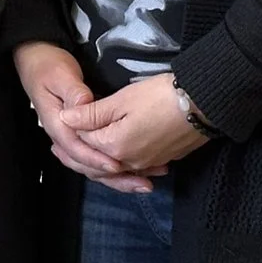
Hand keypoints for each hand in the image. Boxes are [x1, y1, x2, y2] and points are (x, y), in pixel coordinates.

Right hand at [14, 41, 153, 193]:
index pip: (76, 149)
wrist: (36, 62)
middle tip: (141, 184)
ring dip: (118, 177)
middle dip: (114, 177)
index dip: (96, 159)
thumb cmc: (48, 66)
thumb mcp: (60, 75)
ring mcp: (72, 137)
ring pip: (93, 165)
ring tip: (143, 183)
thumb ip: (73, 92)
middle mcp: (64, 136)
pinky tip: (134, 171)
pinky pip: (96, 156)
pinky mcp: (80, 135)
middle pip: (87, 165)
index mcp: (57, 124)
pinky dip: (114, 166)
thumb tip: (84, 106)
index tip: (117, 165)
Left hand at [64, 73, 208, 175]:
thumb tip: (65, 119)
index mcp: (114, 146)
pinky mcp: (163, 159)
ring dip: (100, 161)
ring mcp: (148, 163)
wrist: (203, 104)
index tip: (61, 122)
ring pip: (117, 165)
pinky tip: (119, 156)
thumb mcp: (122, 100)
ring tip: (87, 152)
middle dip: (79, 154)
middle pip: (98, 159)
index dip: (73, 129)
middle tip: (58, 150)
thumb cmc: (160, 96)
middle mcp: (129, 161)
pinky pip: (136, 166)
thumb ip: (92, 113)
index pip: (85, 140)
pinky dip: (123, 163)